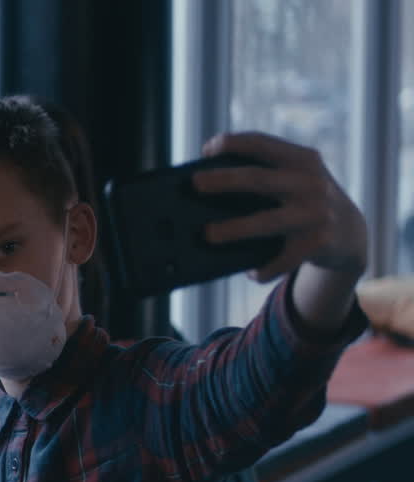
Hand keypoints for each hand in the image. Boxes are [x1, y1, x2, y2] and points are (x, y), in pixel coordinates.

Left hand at [194, 132, 367, 282]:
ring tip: (207, 234)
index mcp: (302, 160)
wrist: (351, 232)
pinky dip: (264, 269)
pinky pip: (283, 259)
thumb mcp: (295, 178)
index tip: (207, 149)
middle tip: (195, 183)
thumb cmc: (304, 201)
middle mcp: (311, 183)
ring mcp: (316, 213)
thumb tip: (208, 187)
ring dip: (234, 230)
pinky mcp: (319, 242)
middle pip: (258, 179)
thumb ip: (265, 174)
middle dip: (224, 180)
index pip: (262, 143)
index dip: (233, 143)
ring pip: (266, 222)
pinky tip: (251, 273)